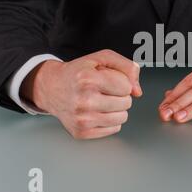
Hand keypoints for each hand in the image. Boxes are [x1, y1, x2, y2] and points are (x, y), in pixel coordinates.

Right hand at [21, 50, 141, 138]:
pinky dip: (109, 120)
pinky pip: (114, 129)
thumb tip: (138, 91)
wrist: (53, 88)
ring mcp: (82, 119)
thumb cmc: (79, 73)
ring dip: (116, 108)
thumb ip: (126, 67)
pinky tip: (97, 111)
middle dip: (120, 95)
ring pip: (123, 117)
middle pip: (126, 103)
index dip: (121, 81)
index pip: (126, 86)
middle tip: (104, 90)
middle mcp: (83, 101)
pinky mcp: (82, 132)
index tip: (108, 79)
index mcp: (87, 79)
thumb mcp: (102, 59)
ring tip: (101, 100)